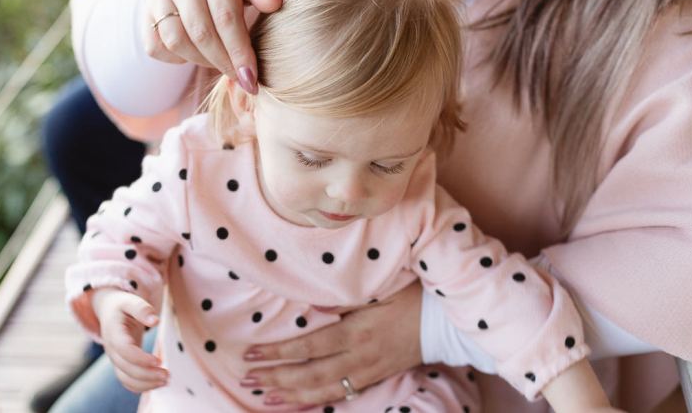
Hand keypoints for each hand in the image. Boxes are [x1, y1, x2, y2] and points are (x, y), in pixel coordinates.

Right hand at [92, 288, 167, 392]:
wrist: (108, 311)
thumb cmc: (122, 306)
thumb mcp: (130, 301)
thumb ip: (142, 309)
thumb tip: (155, 321)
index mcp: (113, 333)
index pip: (124, 350)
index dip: (140, 358)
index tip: (159, 361)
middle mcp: (111, 349)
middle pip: (126, 369)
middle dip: (146, 375)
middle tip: (167, 375)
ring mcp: (115, 359)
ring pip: (125, 379)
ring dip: (145, 384)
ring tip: (165, 381)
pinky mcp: (121, 364)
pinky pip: (127, 381)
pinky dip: (141, 386)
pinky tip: (157, 384)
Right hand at [145, 0, 282, 92]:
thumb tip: (275, 3)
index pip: (226, 16)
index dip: (240, 52)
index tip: (252, 78)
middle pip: (201, 33)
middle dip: (224, 63)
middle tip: (242, 79)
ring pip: (177, 42)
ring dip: (203, 62)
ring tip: (224, 64)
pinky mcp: (146, 10)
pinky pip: (157, 47)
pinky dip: (178, 59)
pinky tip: (199, 54)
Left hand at [241, 283, 422, 406]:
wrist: (443, 322)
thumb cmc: (409, 298)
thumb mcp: (378, 290)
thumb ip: (343, 299)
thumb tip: (309, 305)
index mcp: (356, 331)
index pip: (309, 346)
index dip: (279, 353)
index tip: (252, 354)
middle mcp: (359, 356)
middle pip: (310, 373)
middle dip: (277, 377)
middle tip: (248, 377)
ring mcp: (367, 371)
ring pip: (323, 390)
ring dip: (292, 395)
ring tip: (265, 396)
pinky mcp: (374, 378)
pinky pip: (342, 394)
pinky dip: (317, 400)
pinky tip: (299, 402)